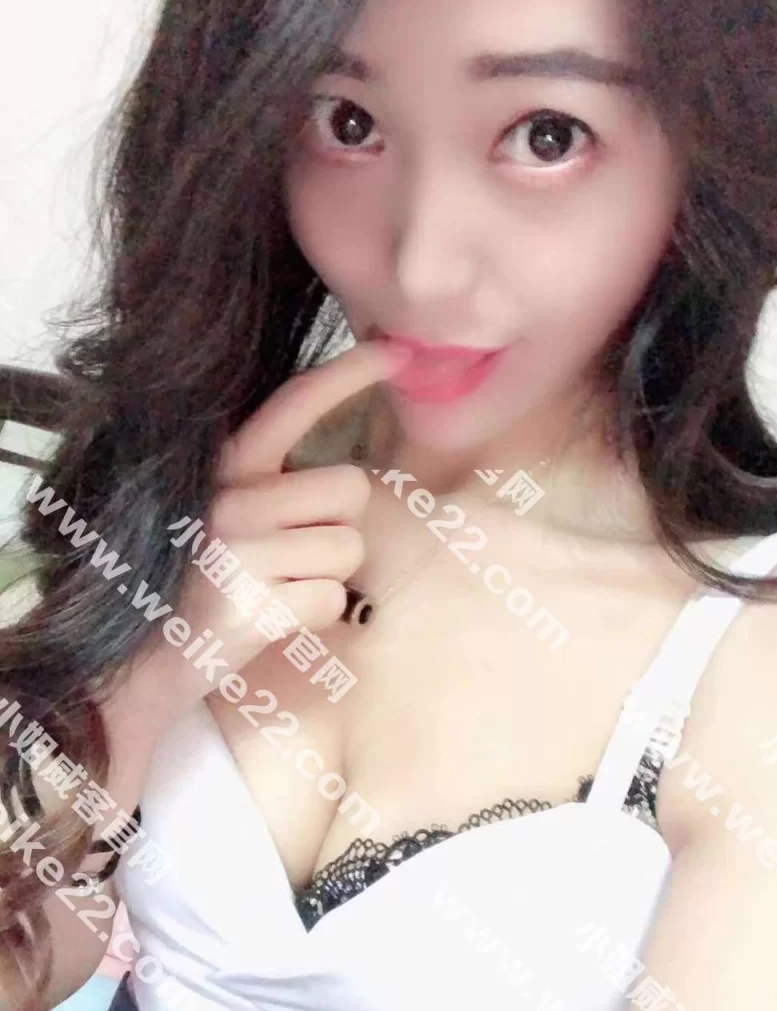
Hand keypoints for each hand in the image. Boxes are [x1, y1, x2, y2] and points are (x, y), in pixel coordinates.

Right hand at [106, 339, 409, 727]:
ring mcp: (238, 553)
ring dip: (328, 576)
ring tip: (279, 587)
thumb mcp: (224, 512)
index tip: (398, 351)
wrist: (143, 659)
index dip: (349, 373)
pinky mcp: (251, 607)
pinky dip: (316, 616)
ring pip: (348, 548)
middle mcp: (228, 499)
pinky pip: (333, 599)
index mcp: (224, 467)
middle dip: (339, 524)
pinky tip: (274, 618)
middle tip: (293, 552)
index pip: (293, 402)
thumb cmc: (202, 581)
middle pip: (350, 488)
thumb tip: (349, 476)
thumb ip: (272, 483)